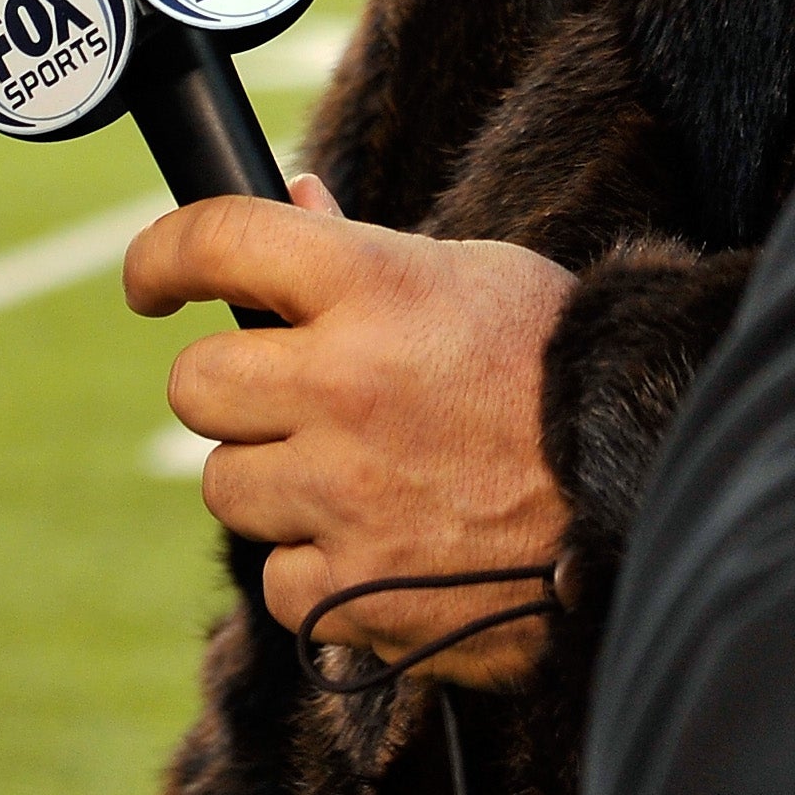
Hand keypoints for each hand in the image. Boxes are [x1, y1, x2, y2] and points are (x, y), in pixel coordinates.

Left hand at [126, 177, 576, 684]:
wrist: (643, 491)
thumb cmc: (558, 370)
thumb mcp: (472, 276)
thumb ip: (363, 252)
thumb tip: (292, 205)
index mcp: (371, 287)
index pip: (217, 242)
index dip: (162, 257)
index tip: (151, 283)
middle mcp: (343, 385)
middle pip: (197, 385)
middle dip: (232, 389)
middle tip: (286, 396)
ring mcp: (343, 493)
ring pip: (226, 487)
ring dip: (274, 482)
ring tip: (357, 474)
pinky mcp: (355, 589)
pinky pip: (278, 581)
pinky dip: (316, 570)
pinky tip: (379, 544)